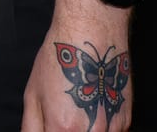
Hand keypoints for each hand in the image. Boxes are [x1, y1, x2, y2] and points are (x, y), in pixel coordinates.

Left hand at [21, 0, 133, 130]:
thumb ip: (31, 126)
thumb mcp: (33, 94)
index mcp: (63, 128)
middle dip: (66, 131)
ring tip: (76, 109)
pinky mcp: (125, 122)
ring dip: (83, 130)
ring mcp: (112, 128)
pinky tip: (92, 108)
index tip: (50, 127)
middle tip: (61, 115)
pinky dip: (99, 127)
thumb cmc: (61, 59)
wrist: (91, 34)